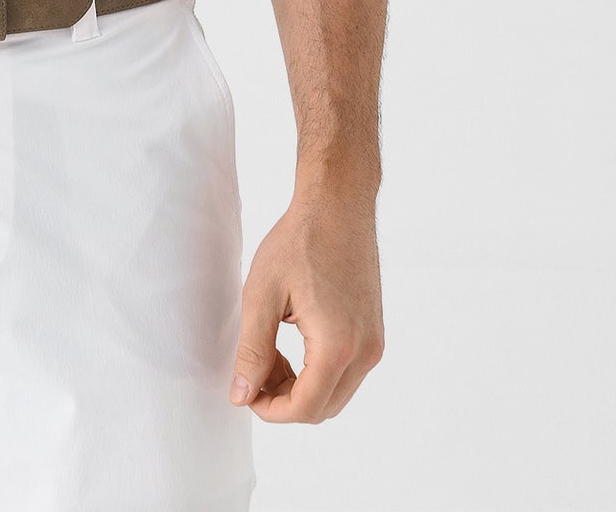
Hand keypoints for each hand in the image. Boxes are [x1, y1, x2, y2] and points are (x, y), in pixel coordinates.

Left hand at [228, 180, 384, 421]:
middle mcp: (365, 351)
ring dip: (302, 386)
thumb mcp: (262, 294)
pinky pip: (347, 371)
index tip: (246, 392)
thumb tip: (242, 395)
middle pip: (323, 407)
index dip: (271, 410)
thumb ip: (252, 350)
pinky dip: (318, 371)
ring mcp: (374, 342)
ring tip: (269, 354)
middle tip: (255, 371)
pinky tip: (291, 343)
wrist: (338, 205)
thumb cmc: (300, 241)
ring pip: (336, 392)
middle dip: (285, 400)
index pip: (306, 408)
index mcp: (338, 346)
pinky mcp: (373, 332)